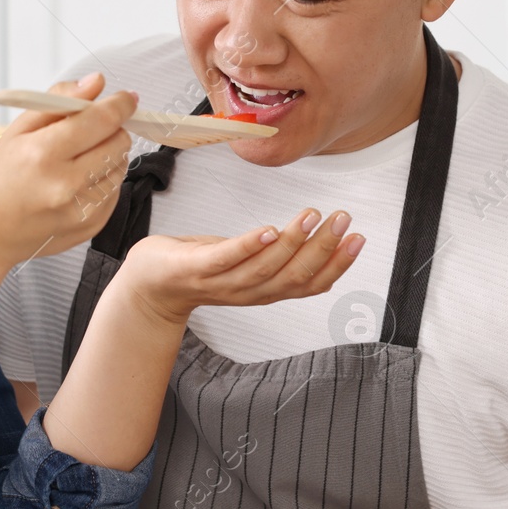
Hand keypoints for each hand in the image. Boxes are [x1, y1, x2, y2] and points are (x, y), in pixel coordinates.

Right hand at [0, 72, 134, 264]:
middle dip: (112, 129)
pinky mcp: (91, 226)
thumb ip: (60, 100)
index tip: (125, 98)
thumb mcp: (18, 130)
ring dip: (107, 156)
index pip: (101, 119)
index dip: (120, 104)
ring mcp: (80, 210)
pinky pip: (115, 191)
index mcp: (43, 153)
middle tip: (91, 131)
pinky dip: (103, 181)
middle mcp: (65, 184)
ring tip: (77, 161)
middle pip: (118, 142)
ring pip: (121, 166)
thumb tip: (96, 82)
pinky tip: (76, 183)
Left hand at [115, 207, 364, 326]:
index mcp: (264, 290)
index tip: (357, 237)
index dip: (337, 264)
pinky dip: (249, 245)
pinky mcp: (196, 269)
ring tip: (312, 215)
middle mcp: (247, 292)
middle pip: (293, 277)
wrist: (150, 284)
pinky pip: (226, 259)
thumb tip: (315, 235)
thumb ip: (278, 254)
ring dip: (292, 243)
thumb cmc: (201, 266)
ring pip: (265, 269)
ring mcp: (221, 283)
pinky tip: (268, 228)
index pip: (310, 284)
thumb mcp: (247, 260)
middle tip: (342, 218)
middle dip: (323, 248)